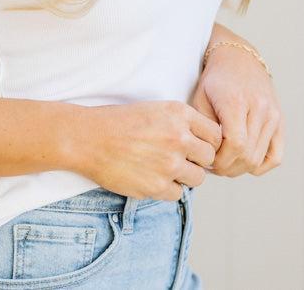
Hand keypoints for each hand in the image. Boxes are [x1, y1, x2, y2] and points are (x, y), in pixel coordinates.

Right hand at [73, 99, 222, 201]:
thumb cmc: (118, 121)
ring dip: (184, 176)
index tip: (196, 145)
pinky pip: (178, 194)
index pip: (215, 134)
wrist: (88, 138)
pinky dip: (168, 189)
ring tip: (165, 168)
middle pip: (209, 157)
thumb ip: (181, 123)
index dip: (207, 141)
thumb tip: (204, 144)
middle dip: (197, 160)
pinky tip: (152, 177)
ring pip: (197, 178)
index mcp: (179, 113)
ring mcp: (169, 163)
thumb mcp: (154, 109)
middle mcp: (178, 137)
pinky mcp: (157, 186)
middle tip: (180, 158)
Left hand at [188, 41, 284, 176]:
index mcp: (237, 101)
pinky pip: (275, 157)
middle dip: (227, 167)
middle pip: (247, 155)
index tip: (207, 159)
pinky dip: (259, 165)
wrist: (238, 59)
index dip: (220, 159)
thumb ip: (203, 127)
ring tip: (225, 162)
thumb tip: (206, 157)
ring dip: (240, 168)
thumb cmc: (215, 79)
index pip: (235, 144)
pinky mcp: (280, 121)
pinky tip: (243, 160)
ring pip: (259, 159)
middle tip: (213, 165)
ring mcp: (273, 115)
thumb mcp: (200, 98)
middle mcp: (260, 108)